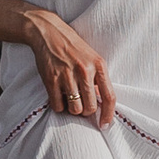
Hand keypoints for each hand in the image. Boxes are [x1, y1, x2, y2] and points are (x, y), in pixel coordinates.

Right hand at [24, 6, 115, 127]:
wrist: (49, 32)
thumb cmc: (73, 47)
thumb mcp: (92, 58)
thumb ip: (98, 78)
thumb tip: (101, 102)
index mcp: (99, 65)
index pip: (109, 97)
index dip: (108, 115)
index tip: (104, 125)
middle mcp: (85, 71)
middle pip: (90, 107)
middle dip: (86, 111)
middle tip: (81, 104)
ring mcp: (67, 75)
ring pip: (75, 109)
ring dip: (72, 110)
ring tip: (69, 99)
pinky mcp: (51, 79)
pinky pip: (58, 105)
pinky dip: (58, 106)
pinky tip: (58, 96)